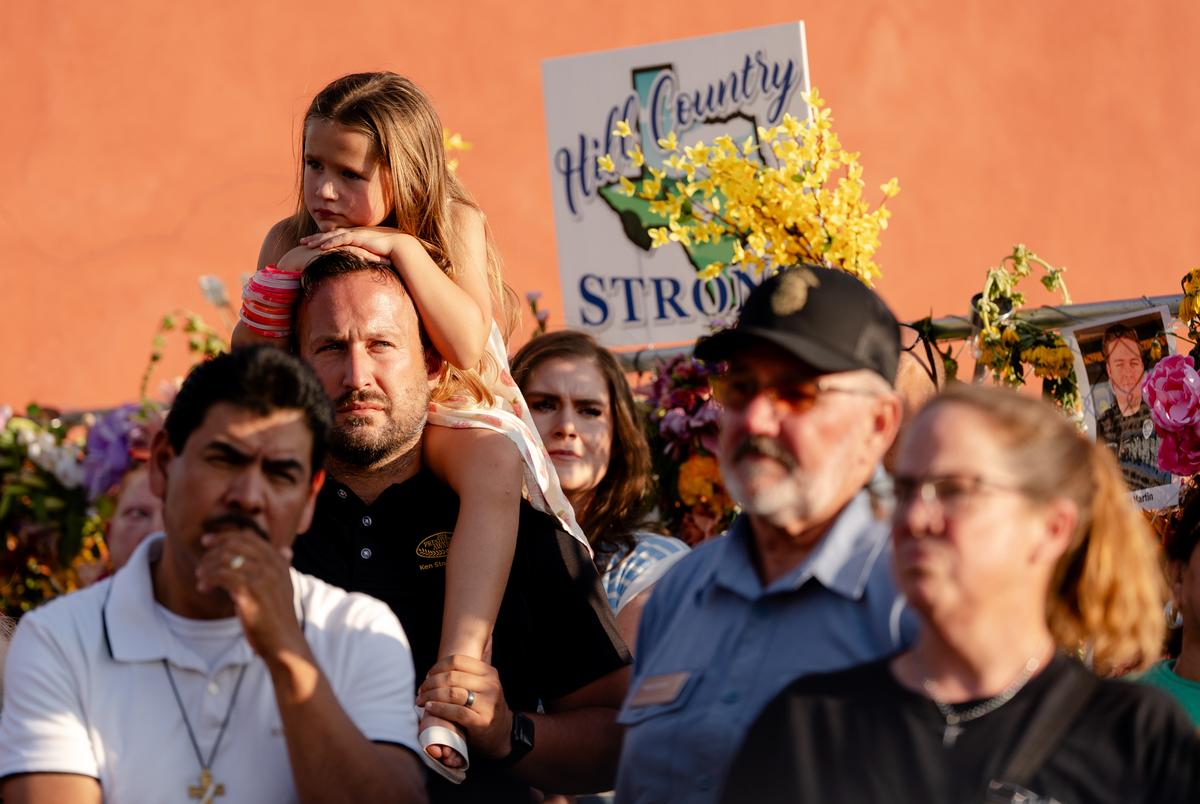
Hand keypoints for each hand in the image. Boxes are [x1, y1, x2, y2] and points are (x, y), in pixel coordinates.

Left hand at [195, 529, 304, 661]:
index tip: (208, 542)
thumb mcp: (284, 587)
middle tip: (201, 564)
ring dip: (208, 567)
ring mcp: (263, 577)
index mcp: (279, 561)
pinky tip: (203, 588)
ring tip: (201, 578)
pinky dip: (209, 579)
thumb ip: (282, 567)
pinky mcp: (250, 591)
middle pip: (236, 544)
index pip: (249, 537)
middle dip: (213, 550)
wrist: (283, 642)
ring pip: (226, 559)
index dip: (225, 536)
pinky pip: (222, 575)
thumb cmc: (279, 617)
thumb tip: (285, 550)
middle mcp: (272, 565)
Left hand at [300, 227, 416, 263]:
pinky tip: (321, 248)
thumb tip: (358, 268)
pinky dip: (331, 243)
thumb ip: (362, 257)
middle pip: (329, 234)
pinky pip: (341, 239)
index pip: (334, 236)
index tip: (310, 243)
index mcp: (354, 236)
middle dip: (314, 238)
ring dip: (318, 240)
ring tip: (306, 245)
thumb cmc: (386, 251)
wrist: (398, 245)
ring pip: (332, 236)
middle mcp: (352, 233)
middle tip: (302, 241)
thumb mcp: (370, 255)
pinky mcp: (359, 237)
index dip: (321, 239)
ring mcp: (355, 234)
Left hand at [416, 654, 512, 760]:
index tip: (428, 676)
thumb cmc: (483, 706)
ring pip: (452, 693)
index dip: (438, 667)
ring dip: (431, 696)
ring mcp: (488, 703)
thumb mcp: (481, 686)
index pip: (457, 661)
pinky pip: (456, 712)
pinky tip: (430, 708)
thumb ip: (464, 677)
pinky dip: (439, 709)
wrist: (501, 732)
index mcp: (489, 672)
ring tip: (421, 701)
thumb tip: (431, 674)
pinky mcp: (483, 721)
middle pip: (451, 677)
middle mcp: (490, 685)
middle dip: (430, 683)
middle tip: (420, 691)